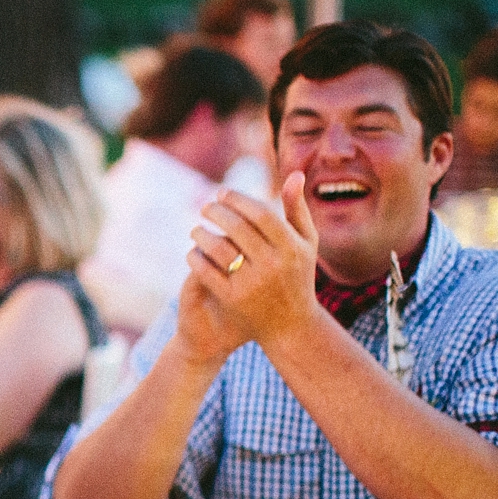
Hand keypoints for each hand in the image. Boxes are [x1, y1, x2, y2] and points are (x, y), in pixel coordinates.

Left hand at [184, 171, 326, 354]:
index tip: (222, 193)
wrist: (292, 325)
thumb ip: (297, 209)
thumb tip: (294, 173)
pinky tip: (193, 251)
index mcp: (292, 247)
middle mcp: (274, 264)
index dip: (238, 199)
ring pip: (218, 248)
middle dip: (217, 213)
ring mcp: (253, 283)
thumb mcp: (304, 243)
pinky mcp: (233, 300)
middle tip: (205, 207)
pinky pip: (207, 272)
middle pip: (237, 228)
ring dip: (202, 234)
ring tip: (196, 229)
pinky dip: (196, 258)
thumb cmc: (298, 276)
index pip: (260, 213)